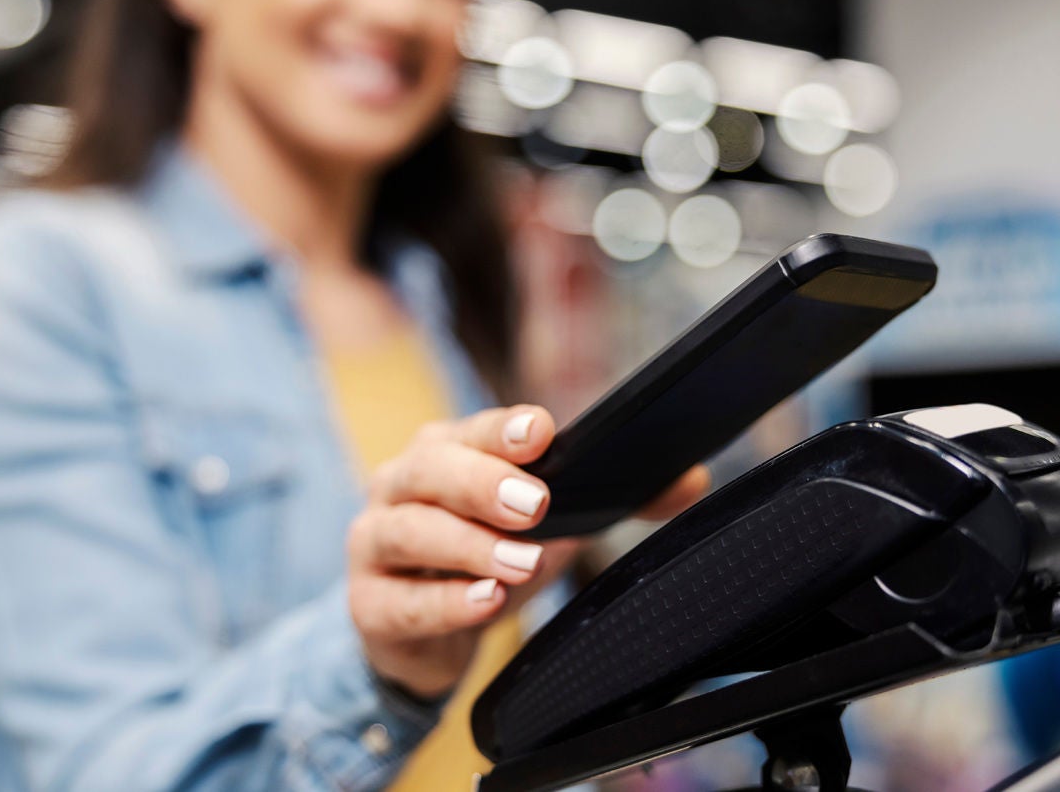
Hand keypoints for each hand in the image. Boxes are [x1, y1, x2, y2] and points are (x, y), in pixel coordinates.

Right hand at [344, 405, 711, 698]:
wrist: (419, 631)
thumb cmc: (485, 556)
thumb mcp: (549, 526)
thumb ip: (615, 502)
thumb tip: (692, 480)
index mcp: (445, 451)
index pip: (472, 429)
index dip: (504, 429)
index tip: (542, 433)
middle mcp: (400, 486)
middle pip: (429, 468)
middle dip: (483, 481)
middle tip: (535, 505)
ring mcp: (374, 543)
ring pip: (406, 530)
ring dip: (467, 545)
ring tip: (521, 563)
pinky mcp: (367, 603)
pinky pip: (398, 600)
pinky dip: (443, 601)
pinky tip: (484, 602)